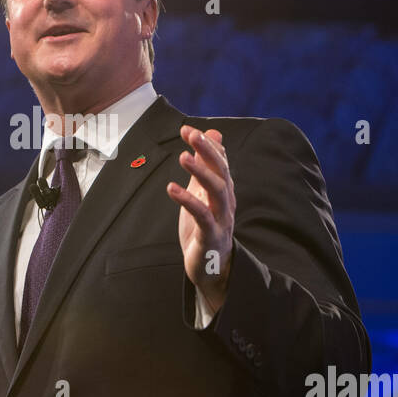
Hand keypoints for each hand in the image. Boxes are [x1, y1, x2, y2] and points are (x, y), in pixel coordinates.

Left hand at [167, 126, 235, 312]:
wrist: (211, 267)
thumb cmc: (205, 227)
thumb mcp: (203, 191)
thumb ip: (206, 164)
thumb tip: (211, 133)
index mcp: (224, 190)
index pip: (220, 161)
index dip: (206, 144)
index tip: (187, 130)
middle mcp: (226, 201)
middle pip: (222, 171)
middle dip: (207, 151)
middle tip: (192, 134)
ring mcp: (221, 218)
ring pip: (217, 190)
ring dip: (201, 172)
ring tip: (182, 157)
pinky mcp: (211, 236)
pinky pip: (202, 216)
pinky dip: (188, 201)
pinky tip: (172, 189)